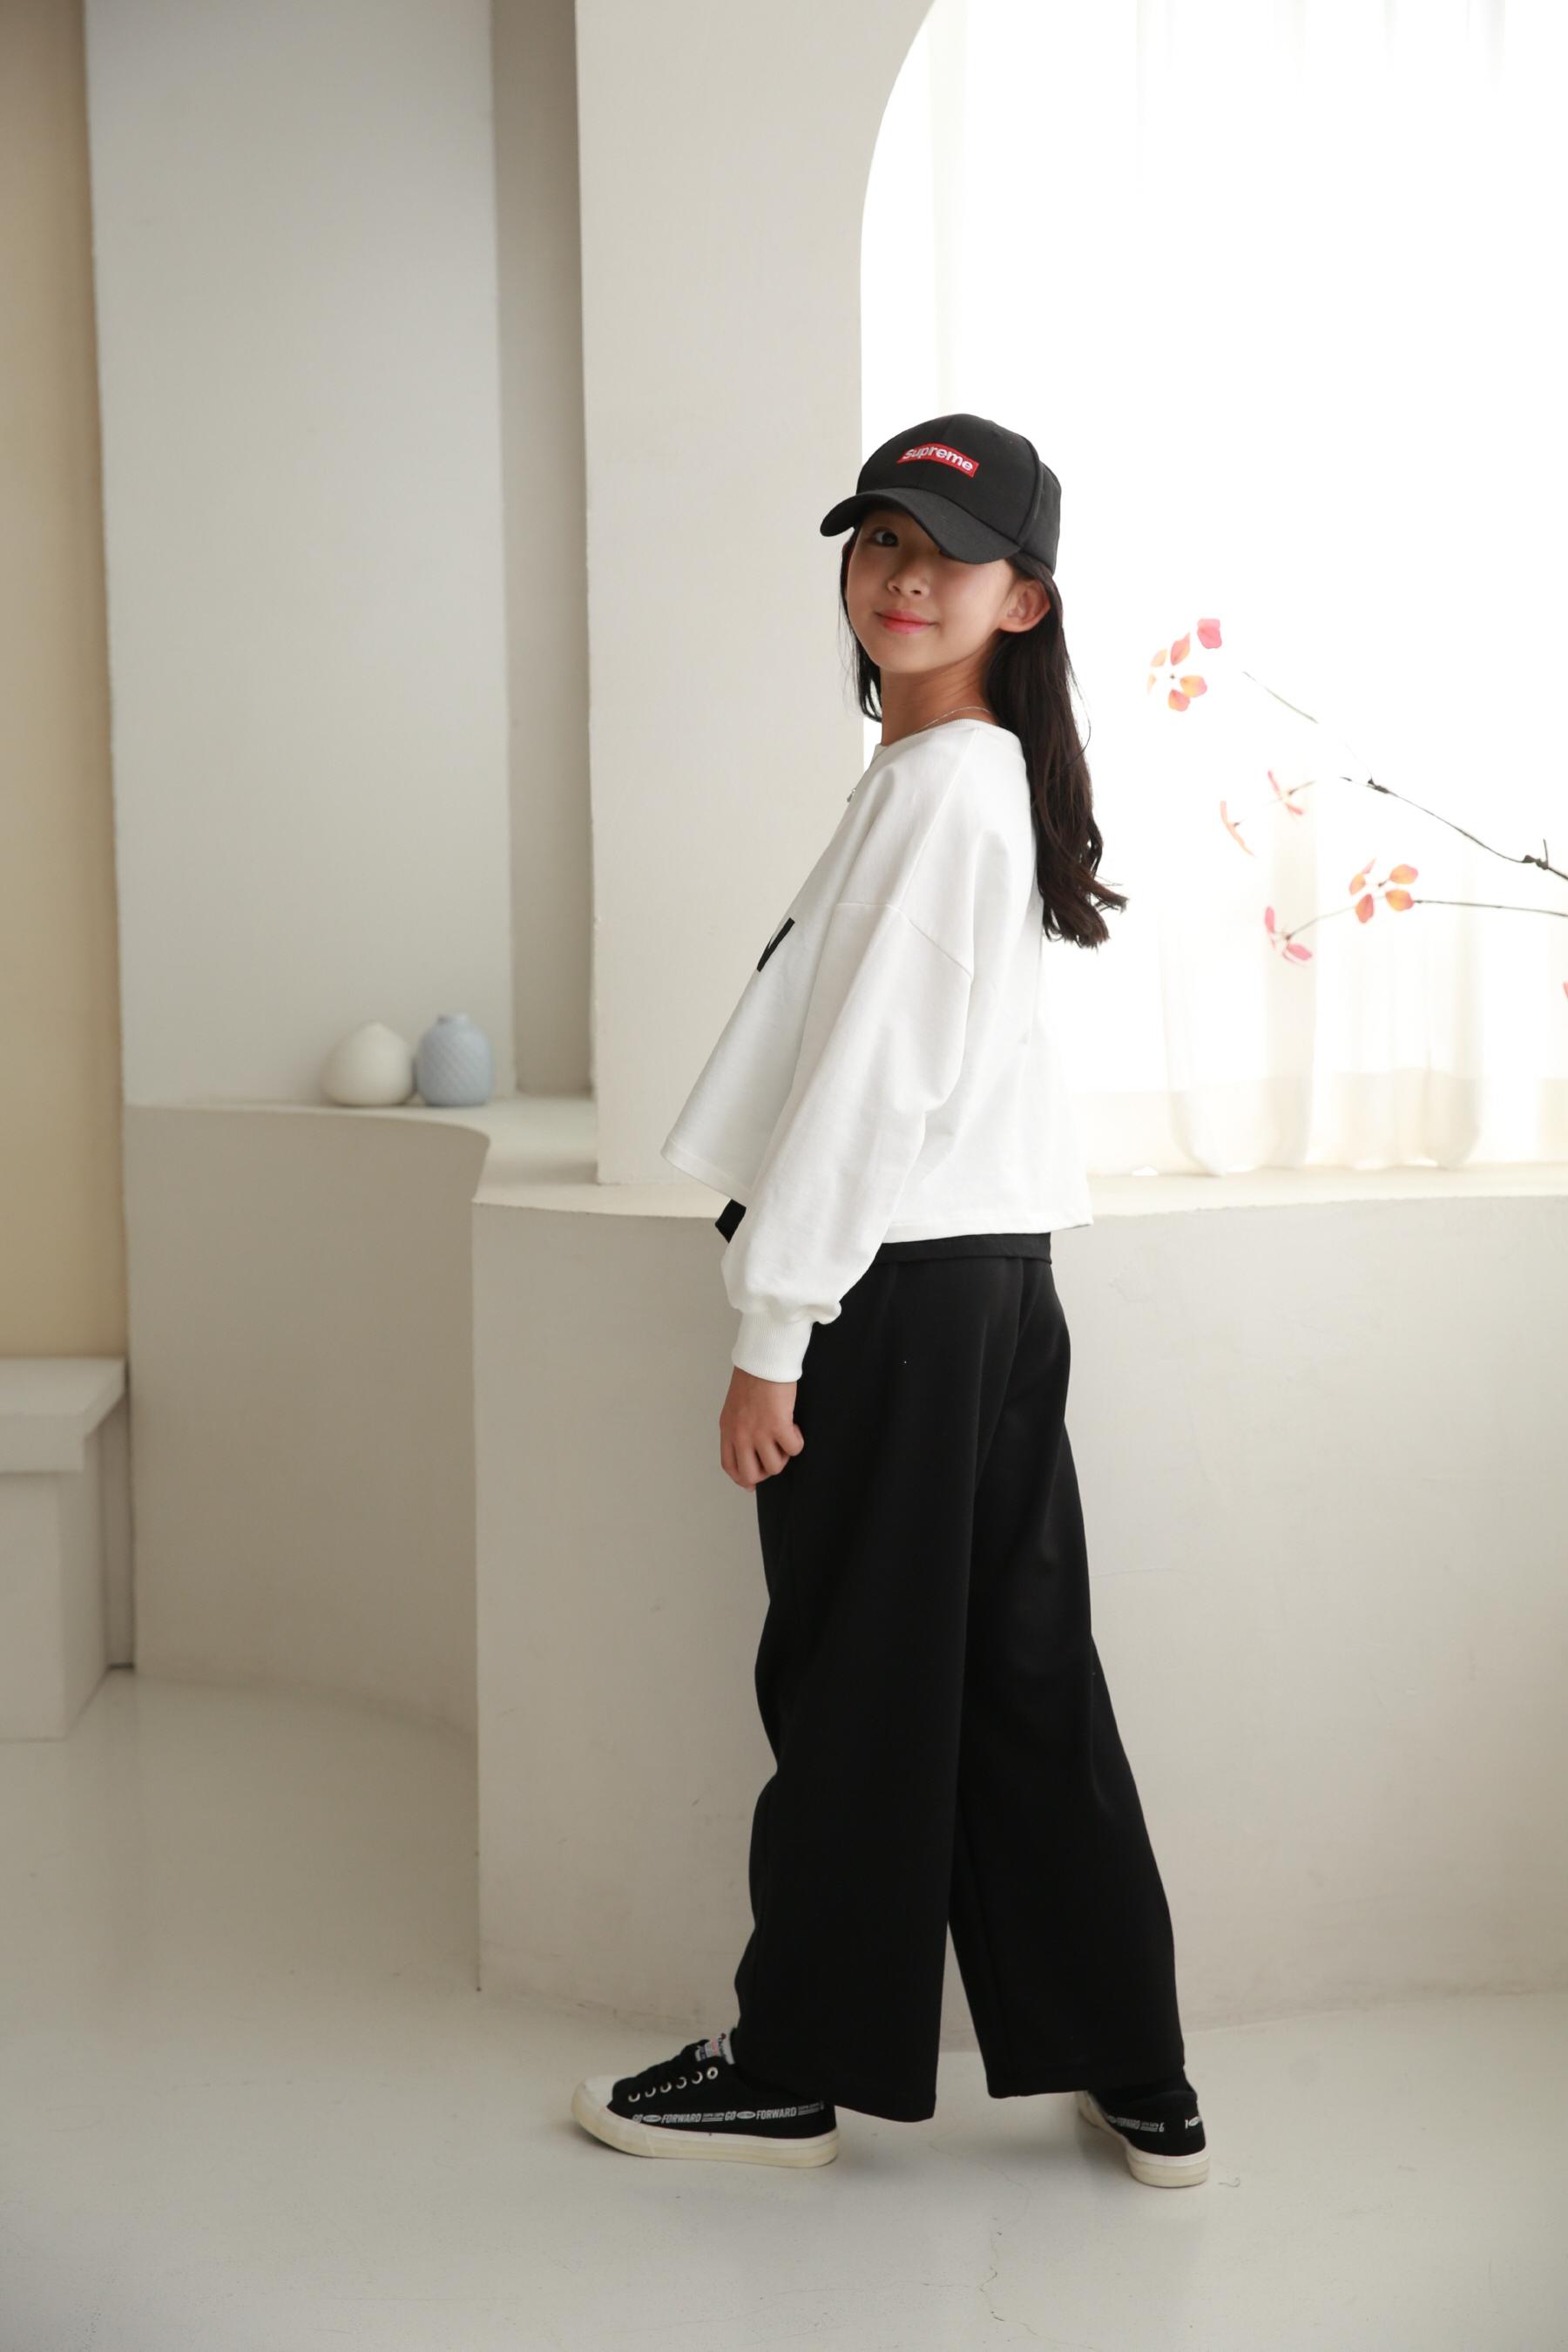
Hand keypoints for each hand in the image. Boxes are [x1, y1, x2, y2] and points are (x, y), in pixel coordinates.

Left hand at [720, 1364, 805, 1489]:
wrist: (764, 1360)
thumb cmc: (752, 1378)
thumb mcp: (735, 1407)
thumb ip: (738, 1428)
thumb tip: (749, 1449)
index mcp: (727, 1430)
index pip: (730, 1466)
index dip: (742, 1478)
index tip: (752, 1483)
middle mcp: (740, 1435)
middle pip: (750, 1475)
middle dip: (766, 1471)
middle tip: (775, 1455)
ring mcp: (758, 1433)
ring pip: (775, 1466)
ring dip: (784, 1454)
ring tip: (785, 1434)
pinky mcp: (778, 1427)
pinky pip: (794, 1449)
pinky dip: (798, 1441)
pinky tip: (794, 1425)